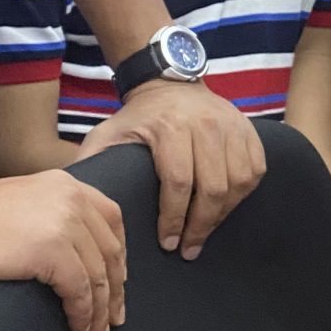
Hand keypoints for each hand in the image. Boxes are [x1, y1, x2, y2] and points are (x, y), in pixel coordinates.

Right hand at [0, 170, 125, 330]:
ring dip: (101, 309)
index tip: (118, 280)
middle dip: (115, 288)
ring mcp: (64, 223)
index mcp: (66, 185)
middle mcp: (72, 199)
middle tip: (115, 317)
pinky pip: (80, 290)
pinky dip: (83, 313)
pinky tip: (79, 328)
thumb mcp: (21, 202)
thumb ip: (49, 214)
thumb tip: (68, 250)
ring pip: (98, 275)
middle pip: (110, 250)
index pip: (111, 219)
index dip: (118, 254)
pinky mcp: (51, 251)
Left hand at [77, 81, 264, 258]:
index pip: (180, 182)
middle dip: (201, 225)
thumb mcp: (108, 133)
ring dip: (224, 213)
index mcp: (170, 127)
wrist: (169, 82)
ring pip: (239, 181)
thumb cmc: (138, 117)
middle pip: (214, 187)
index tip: (169, 244)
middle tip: (189, 248)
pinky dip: (243, 193)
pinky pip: (256, 169)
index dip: (175, 219)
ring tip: (205, 230)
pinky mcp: (248, 128)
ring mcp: (232, 124)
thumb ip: (93, 162)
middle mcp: (206, 123)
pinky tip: (225, 206)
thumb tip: (74, 200)